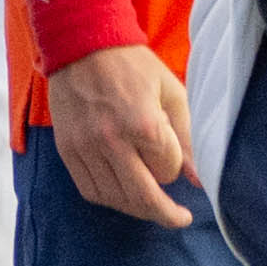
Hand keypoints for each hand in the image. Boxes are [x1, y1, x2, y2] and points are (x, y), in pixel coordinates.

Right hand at [51, 41, 197, 224]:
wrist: (83, 47)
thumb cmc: (134, 67)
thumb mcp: (172, 93)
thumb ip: (188, 138)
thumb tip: (200, 179)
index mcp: (143, 124)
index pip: (168, 170)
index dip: (176, 167)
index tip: (176, 156)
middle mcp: (111, 141)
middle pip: (141, 196)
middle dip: (165, 213)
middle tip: (179, 218)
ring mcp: (85, 148)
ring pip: (114, 198)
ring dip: (136, 209)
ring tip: (152, 207)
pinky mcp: (66, 150)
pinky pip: (89, 190)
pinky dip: (109, 199)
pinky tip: (123, 196)